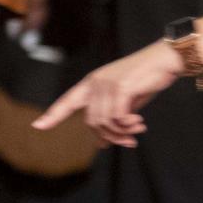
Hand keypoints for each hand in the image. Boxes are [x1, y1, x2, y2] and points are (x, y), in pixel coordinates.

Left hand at [33, 40, 183, 147]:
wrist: (165, 60)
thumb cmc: (146, 78)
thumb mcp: (126, 99)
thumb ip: (112, 114)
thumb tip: (103, 141)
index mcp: (92, 83)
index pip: (68, 101)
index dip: (53, 114)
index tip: (37, 125)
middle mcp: (95, 82)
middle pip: (91, 121)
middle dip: (109, 137)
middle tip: (129, 143)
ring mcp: (106, 84)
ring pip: (104, 121)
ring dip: (121, 133)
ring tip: (136, 133)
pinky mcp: (120, 87)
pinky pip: (117, 117)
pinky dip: (127, 125)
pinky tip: (139, 124)